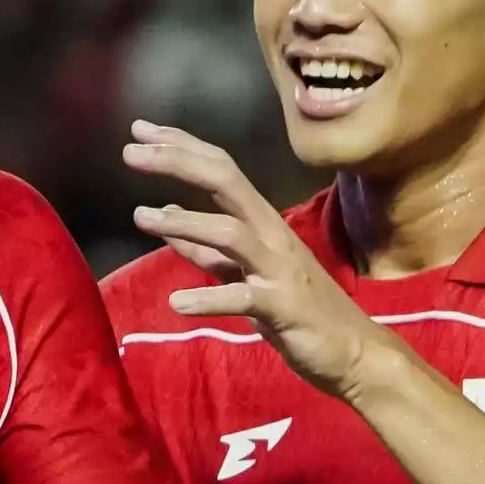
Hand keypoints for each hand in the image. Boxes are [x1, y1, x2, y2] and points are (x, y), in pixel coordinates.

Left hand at [125, 120, 388, 395]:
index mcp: (263, 224)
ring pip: (231, 233)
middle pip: (225, 183)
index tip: (141, 130)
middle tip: (130, 150)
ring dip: (185, 222)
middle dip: (178, 162)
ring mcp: (279, 269)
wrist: (353, 353)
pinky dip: (209, 299)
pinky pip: (243, 298)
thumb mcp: (244, 275)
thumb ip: (206, 250)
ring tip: (141, 217)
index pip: (221, 170)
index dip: (182, 147)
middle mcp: (272, 236)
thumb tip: (167, 216)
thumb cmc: (299, 312)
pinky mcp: (283, 307)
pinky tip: (176, 302)